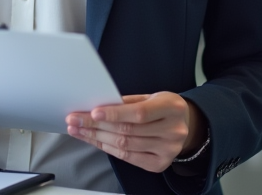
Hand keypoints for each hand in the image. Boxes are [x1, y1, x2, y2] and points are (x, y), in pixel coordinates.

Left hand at [66, 92, 205, 172]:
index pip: (139, 113)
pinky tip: (94, 141)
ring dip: (97, 138)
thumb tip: (99, 106)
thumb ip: (128, 102)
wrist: (185, 126)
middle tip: (75, 120)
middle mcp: (173, 131)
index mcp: (172, 107)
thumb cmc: (163, 108)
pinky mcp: (159, 164)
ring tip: (79, 130)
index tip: (93, 112)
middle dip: (97, 126)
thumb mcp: (151, 96)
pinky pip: (127, 158)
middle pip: (128, 131)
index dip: (114, 113)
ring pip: (125, 146)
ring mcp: (167, 150)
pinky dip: (107, 148)